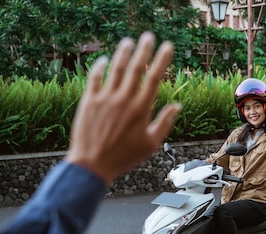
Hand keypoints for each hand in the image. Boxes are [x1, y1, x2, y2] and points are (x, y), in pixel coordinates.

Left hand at [66, 32, 180, 183]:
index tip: (167, 47)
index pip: (154, 78)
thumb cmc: (123, 157)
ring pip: (115, 69)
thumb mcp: (150, 144)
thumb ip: (164, 122)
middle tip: (149, 36)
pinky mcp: (89, 101)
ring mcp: (105, 99)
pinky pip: (94, 78)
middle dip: (144, 49)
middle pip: (136, 68)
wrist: (92, 164)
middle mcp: (123, 100)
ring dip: (123, 53)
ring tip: (128, 41)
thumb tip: (177, 107)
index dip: (162, 60)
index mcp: (141, 109)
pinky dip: (99, 66)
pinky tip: (104, 59)